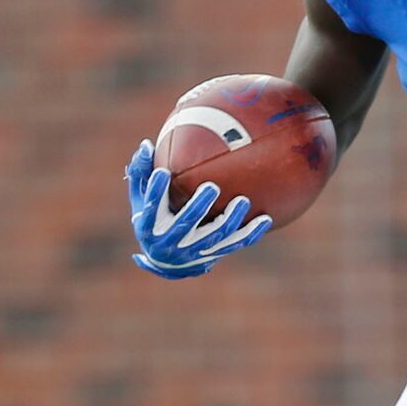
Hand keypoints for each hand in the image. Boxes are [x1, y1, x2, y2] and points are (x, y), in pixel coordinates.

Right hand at [126, 140, 270, 279]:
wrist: (165, 261)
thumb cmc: (152, 218)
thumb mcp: (141, 198)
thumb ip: (141, 173)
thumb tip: (146, 144)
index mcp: (149, 225)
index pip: (151, 206)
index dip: (156, 190)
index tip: (163, 171)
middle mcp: (170, 242)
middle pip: (186, 224)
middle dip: (198, 207)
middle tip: (212, 187)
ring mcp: (192, 251)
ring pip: (214, 237)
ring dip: (230, 220)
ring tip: (243, 201)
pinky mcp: (212, 255)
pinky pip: (235, 244)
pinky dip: (250, 233)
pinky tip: (265, 218)